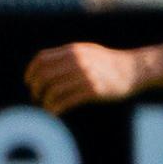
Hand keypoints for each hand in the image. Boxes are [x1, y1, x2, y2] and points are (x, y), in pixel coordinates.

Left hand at [25, 42, 141, 116]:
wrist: (134, 69)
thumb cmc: (107, 63)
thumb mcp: (86, 52)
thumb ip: (67, 57)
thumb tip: (43, 66)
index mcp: (73, 50)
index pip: (42, 59)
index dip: (31, 72)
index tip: (28, 83)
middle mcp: (78, 61)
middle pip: (45, 75)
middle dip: (36, 89)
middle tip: (36, 97)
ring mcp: (86, 75)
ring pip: (54, 90)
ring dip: (45, 101)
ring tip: (46, 107)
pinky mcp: (93, 90)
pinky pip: (66, 101)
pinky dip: (56, 108)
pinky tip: (54, 112)